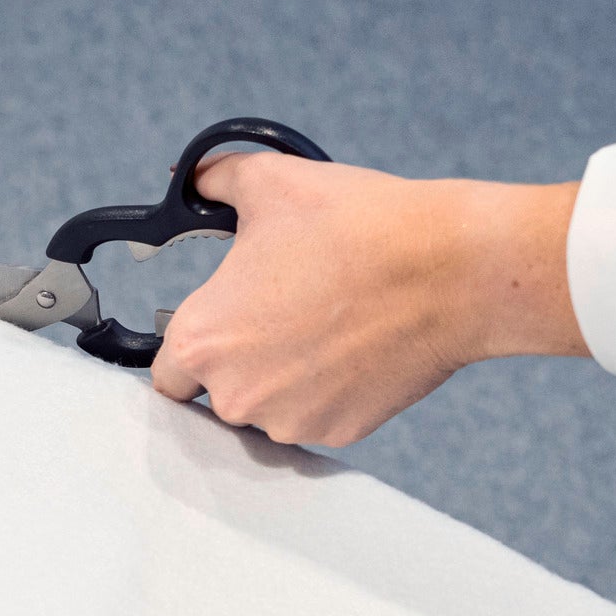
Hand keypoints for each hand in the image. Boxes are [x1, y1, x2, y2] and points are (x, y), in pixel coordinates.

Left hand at [149, 152, 587, 446]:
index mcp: (202, 341)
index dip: (191, 346)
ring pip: (267, 408)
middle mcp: (236, 395)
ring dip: (283, 379)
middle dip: (241, 360)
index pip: (167, 371)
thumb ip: (214, 182)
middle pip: (217, 392)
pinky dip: (326, 392)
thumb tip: (200, 181)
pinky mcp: (338, 433)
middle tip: (282, 315)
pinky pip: (314, 417)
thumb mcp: (270, 182)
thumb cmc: (359, 228)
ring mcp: (289, 421)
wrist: (448, 269)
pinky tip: (351, 348)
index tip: (218, 328)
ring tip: (323, 324)